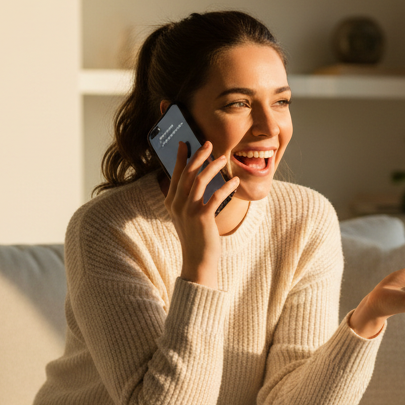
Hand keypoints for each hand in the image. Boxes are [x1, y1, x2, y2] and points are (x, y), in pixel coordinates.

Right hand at [164, 140, 239, 289]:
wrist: (197, 261)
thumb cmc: (195, 237)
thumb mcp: (184, 216)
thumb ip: (186, 199)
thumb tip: (194, 178)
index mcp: (170, 202)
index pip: (175, 174)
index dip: (179, 157)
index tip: (185, 143)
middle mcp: (176, 205)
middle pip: (186, 173)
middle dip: (198, 156)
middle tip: (208, 144)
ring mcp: (188, 211)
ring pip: (199, 181)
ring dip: (212, 167)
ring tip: (223, 158)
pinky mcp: (202, 218)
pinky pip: (216, 196)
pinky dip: (226, 187)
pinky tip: (234, 182)